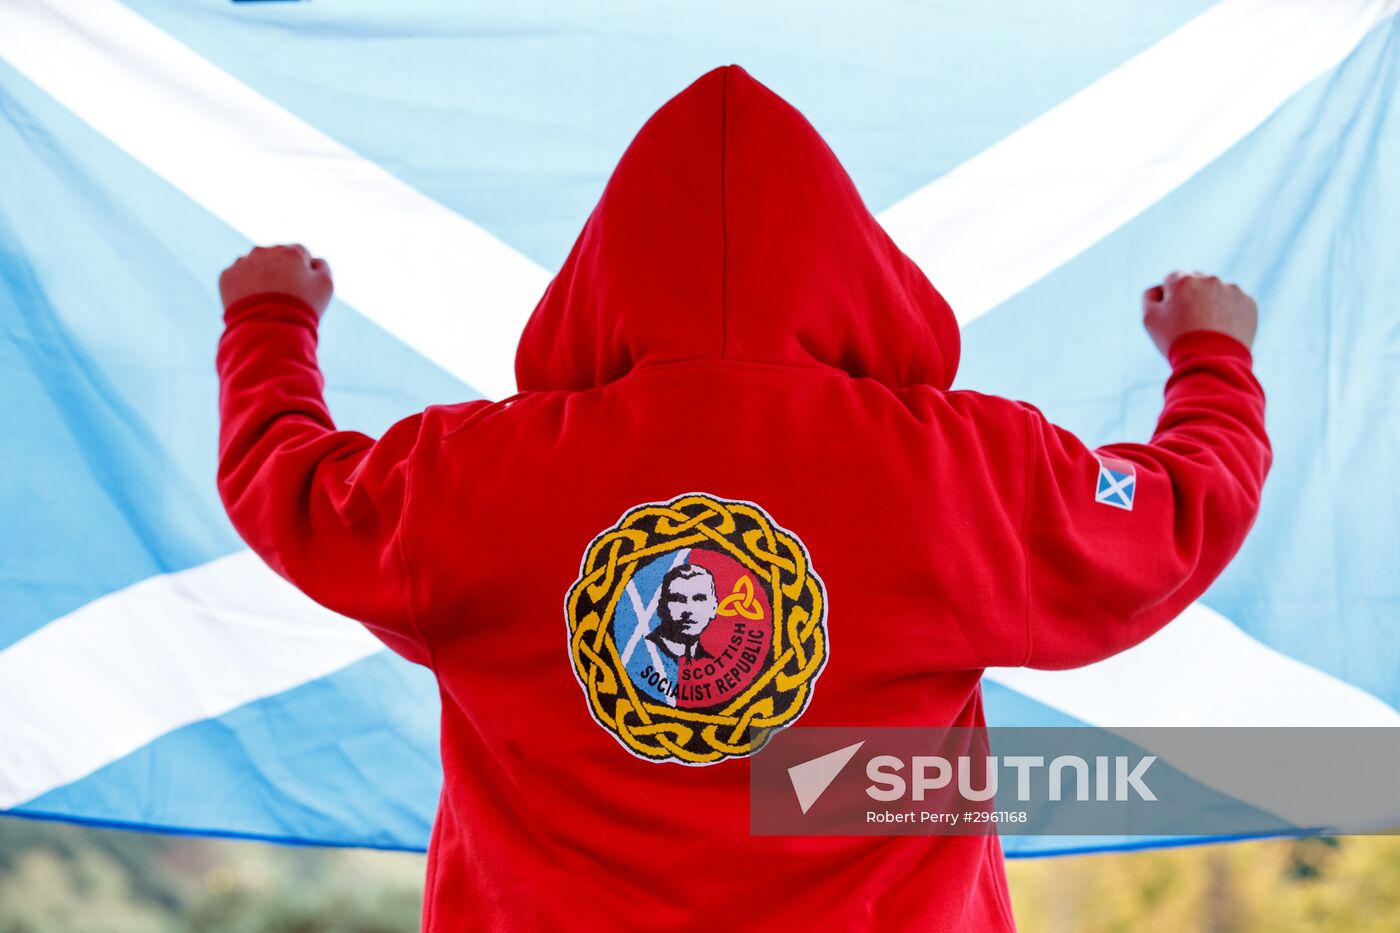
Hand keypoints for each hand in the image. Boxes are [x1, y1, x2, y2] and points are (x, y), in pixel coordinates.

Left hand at [219, 244, 332, 319]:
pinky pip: (238, 277)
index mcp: (290, 251)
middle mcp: (264, 251)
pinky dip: (243, 287)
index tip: (301, 289)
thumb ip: (322, 266)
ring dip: (261, 277)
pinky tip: (252, 303)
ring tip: (267, 301)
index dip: (303, 272)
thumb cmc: (301, 308)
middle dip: (280, 271)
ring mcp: (243, 262)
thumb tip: (313, 260)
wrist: (268, 329)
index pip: (300, 254)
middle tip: (284, 296)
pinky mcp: (227, 276)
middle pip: (276, 257)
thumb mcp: (326, 287)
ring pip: (255, 265)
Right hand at [1142, 270, 1256, 356]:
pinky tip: (1222, 331)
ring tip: (1208, 329)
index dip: (1169, 298)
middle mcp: (1209, 279)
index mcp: (1183, 280)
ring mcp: (1232, 290)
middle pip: (1196, 282)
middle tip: (1189, 323)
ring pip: (1217, 292)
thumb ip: (1150, 297)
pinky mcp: (1249, 303)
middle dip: (1191, 296)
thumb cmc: (1176, 341)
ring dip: (1211, 303)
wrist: (1212, 362)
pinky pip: (1236, 303)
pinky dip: (1230, 313)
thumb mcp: (1149, 320)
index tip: (1172, 316)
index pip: (1171, 279)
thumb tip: (1159, 289)